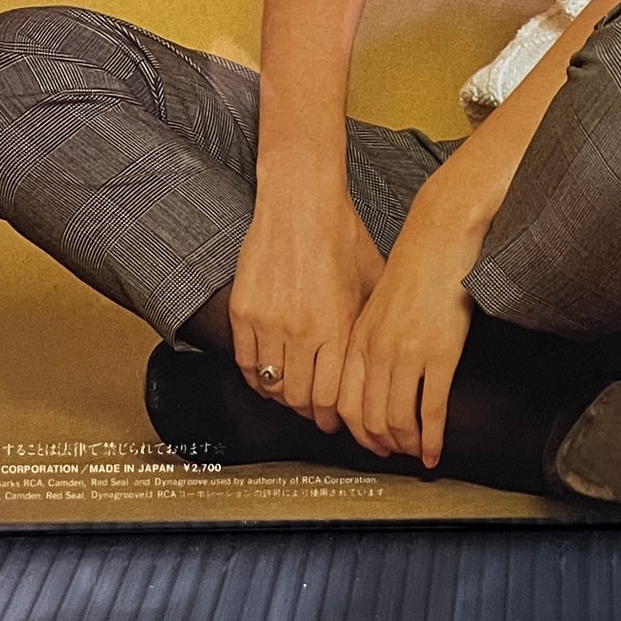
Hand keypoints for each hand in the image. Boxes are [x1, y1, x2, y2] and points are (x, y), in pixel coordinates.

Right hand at [229, 191, 383, 432]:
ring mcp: (269, 323)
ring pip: (270, 386)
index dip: (332, 416)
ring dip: (282, 396)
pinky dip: (256, 376)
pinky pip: (245, 364)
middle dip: (309, 412)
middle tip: (312, 412)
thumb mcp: (372, 280)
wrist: (300, 200)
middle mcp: (302, 331)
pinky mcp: (244, 312)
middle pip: (299, 399)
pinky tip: (267, 374)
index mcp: (337, 326)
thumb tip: (376, 358)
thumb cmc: (340, 234)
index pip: (331, 397)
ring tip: (292, 393)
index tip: (334, 420)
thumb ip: (369, 323)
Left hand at [337, 176, 486, 467]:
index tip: (370, 443)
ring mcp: (408, 354)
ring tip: (416, 453)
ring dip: (406, 445)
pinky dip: (431, 438)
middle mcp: (377, 350)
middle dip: (382, 444)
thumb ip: (369, 335)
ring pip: (398, 420)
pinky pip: (430, 410)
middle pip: (369, 418)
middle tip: (395, 455)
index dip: (357, 431)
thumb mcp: (377, 301)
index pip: (345, 402)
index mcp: (359, 337)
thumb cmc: (414, 263)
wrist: (440, 235)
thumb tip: (373, 370)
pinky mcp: (440, 354)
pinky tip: (435, 450)